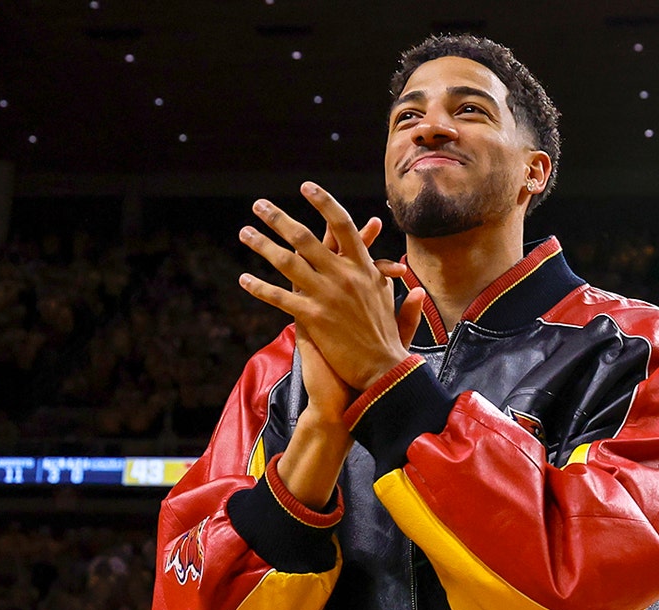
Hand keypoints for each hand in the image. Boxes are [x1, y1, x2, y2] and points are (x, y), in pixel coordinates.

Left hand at [239, 182, 422, 390]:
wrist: (384, 372)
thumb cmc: (389, 343)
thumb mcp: (396, 311)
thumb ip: (400, 297)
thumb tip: (414, 291)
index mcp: (365, 269)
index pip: (343, 225)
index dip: (324, 203)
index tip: (307, 187)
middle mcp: (345, 276)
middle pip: (307, 238)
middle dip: (279, 219)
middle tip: (259, 205)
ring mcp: (328, 295)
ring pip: (287, 262)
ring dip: (262, 244)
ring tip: (244, 232)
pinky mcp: (313, 317)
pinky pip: (279, 297)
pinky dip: (259, 287)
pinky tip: (244, 280)